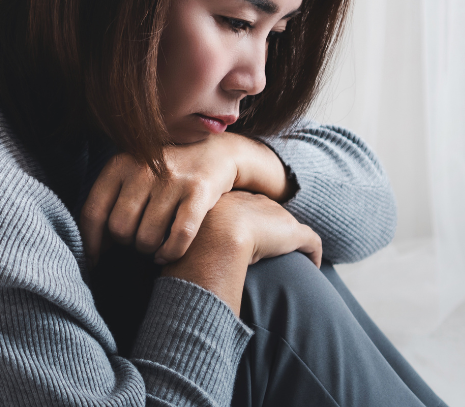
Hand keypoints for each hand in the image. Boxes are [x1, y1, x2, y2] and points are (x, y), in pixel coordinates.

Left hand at [79, 132, 291, 266]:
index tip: (95, 260)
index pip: (92, 212)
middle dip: (128, 243)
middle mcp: (143, 168)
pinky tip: (169, 252)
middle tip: (139, 239)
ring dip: (150, 250)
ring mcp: (172, 179)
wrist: (216, 152)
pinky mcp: (199, 191)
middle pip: (120, 229)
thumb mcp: (133, 175)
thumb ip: (111, 203)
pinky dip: (171, 252)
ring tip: (156, 242)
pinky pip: (178, 237)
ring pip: (147, 238)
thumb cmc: (165, 173)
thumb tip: (92, 248)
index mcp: (120, 164)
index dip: (91, 243)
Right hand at [162, 190, 321, 313]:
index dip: (249, 216)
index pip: (246, 206)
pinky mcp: (292, 234)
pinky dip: (312, 252)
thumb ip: (172, 233)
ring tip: (299, 255)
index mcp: (236, 200)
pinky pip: (310, 243)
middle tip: (275, 240)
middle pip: (270, 214)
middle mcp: (258, 205)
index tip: (250, 225)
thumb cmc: (195, 234)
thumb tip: (150, 248)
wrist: (218, 232)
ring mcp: (276, 219)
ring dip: (294, 243)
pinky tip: (314, 263)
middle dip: (273, 225)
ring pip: (291, 229)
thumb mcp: (179, 229)